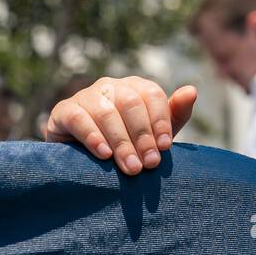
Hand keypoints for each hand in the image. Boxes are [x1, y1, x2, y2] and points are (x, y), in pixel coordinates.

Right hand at [45, 76, 197, 174]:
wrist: (84, 158)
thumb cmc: (127, 143)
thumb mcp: (154, 133)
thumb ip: (175, 115)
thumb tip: (192, 90)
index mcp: (136, 87)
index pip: (152, 95)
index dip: (160, 120)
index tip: (165, 147)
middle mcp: (111, 86)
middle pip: (130, 103)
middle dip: (142, 136)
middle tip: (148, 164)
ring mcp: (86, 96)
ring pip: (106, 112)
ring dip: (121, 142)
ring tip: (131, 168)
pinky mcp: (64, 111)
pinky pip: (78, 118)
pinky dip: (92, 137)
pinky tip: (104, 155)